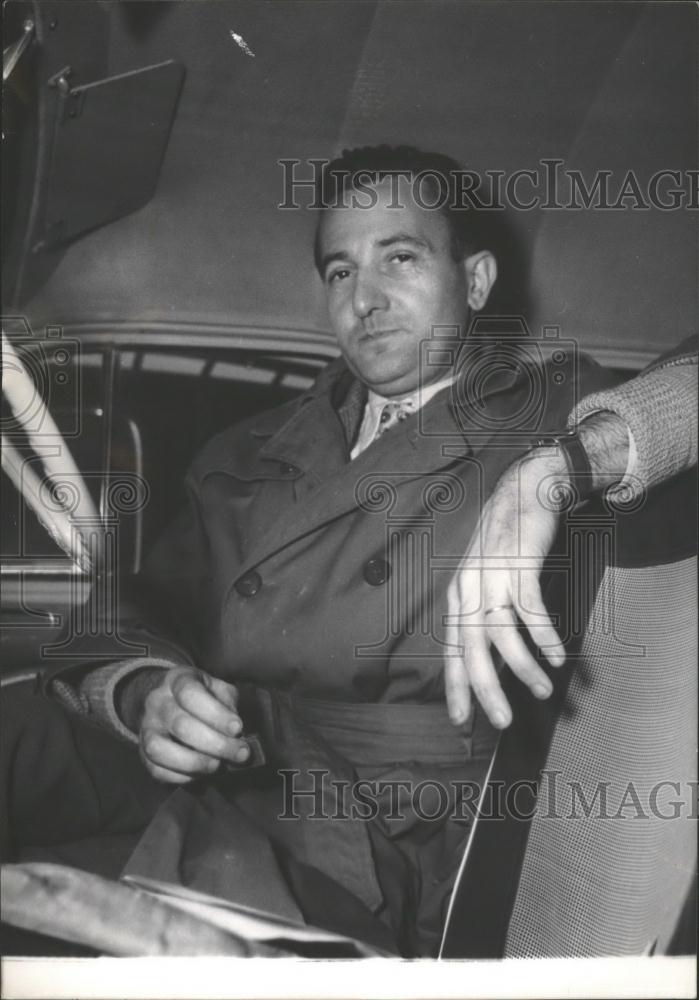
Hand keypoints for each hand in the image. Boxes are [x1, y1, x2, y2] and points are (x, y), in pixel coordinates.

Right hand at [139, 666, 249, 782]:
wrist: (164, 699)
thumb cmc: (199, 695)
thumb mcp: (216, 687)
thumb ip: (228, 703)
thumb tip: (236, 731)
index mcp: (176, 680)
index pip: (190, 694)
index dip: (215, 713)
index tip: (238, 728)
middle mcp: (156, 702)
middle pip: (181, 725)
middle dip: (216, 744)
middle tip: (240, 754)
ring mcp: (146, 728)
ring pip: (160, 749)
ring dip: (194, 762)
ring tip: (218, 765)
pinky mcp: (143, 753)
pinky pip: (156, 770)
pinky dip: (181, 776)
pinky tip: (201, 773)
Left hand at [445, 450, 569, 729]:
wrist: (525, 488)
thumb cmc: (506, 539)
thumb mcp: (484, 577)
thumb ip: (484, 613)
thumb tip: (490, 657)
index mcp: (458, 594)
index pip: (451, 649)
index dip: (456, 686)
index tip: (461, 721)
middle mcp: (468, 587)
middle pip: (471, 648)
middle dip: (486, 689)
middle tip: (502, 721)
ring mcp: (492, 575)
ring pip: (501, 633)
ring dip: (523, 666)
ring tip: (543, 690)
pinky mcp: (520, 563)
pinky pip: (531, 609)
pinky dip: (544, 635)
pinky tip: (558, 655)